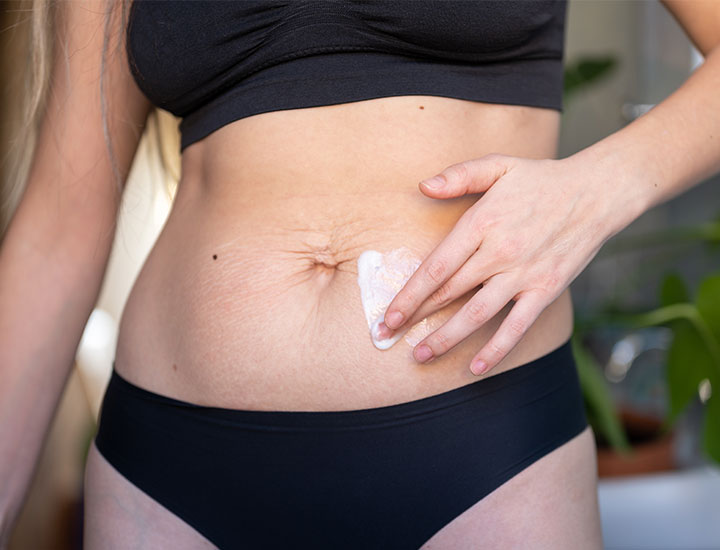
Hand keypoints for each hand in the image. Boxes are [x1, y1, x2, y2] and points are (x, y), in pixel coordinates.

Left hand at [379, 153, 629, 374]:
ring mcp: (523, 274)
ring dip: (446, 338)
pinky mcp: (546, 289)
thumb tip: (423, 186)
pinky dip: (496, 348)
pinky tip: (475, 366)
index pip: (436, 266)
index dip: (409, 294)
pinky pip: (517, 326)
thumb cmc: (541, 180)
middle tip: (387, 338)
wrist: (598, 192)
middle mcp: (499, 252)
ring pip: (476, 314)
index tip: (388, 315)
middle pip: (449, 293)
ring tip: (421, 356)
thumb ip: (459, 176)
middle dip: (415, 318)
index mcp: (481, 223)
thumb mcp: (499, 166)